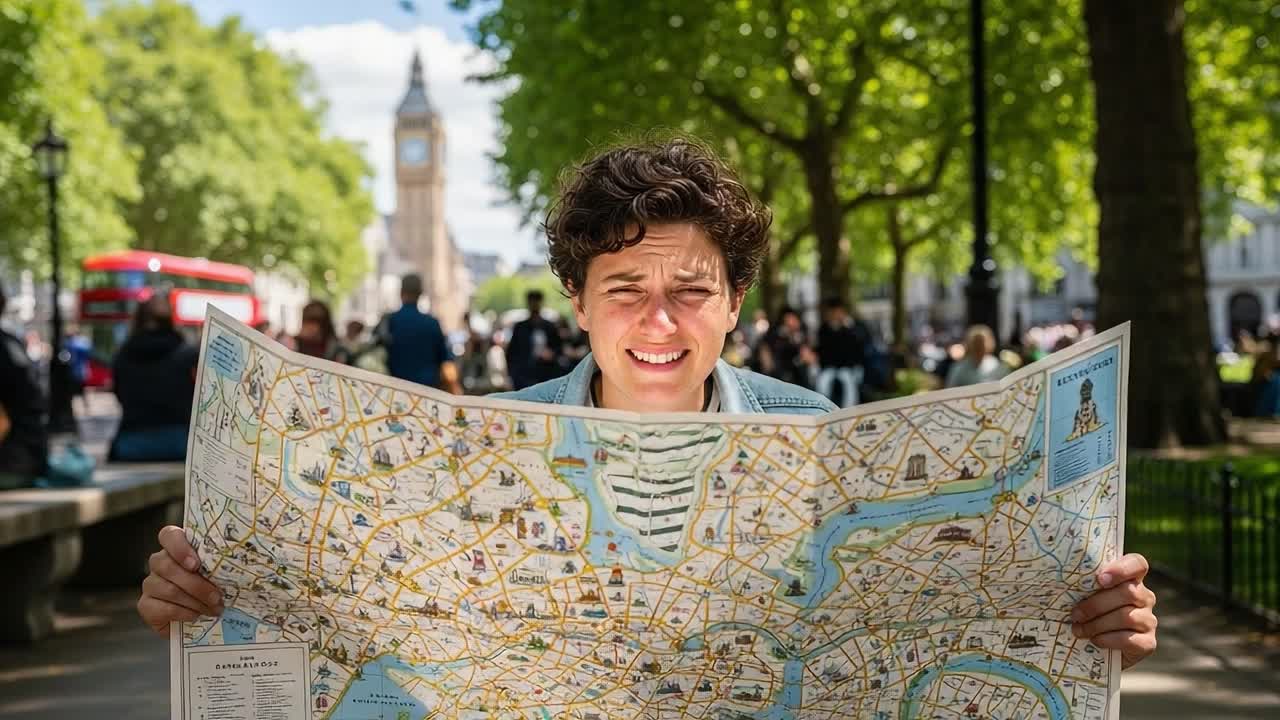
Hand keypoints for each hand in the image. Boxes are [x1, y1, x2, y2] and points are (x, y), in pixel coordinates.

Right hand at [137, 525, 223, 635]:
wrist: (204, 619)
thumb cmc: (216, 588)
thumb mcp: (222, 573)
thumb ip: (222, 563)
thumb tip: (244, 559)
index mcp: (177, 547)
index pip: (168, 535)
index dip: (179, 547)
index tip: (196, 564)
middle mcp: (160, 563)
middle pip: (167, 565)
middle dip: (196, 584)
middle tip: (217, 597)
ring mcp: (150, 584)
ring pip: (167, 588)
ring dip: (194, 601)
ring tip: (212, 609)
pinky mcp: (146, 605)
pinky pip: (160, 608)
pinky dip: (182, 613)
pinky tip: (196, 616)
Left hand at [1071, 553, 1157, 668]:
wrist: (1097, 651)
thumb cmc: (1086, 615)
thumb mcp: (1083, 597)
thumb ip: (1082, 585)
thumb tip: (1055, 576)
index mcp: (1130, 579)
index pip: (1137, 564)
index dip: (1122, 569)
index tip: (1100, 579)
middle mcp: (1144, 597)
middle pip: (1128, 592)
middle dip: (1096, 604)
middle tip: (1075, 615)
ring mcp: (1148, 620)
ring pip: (1127, 616)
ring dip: (1097, 624)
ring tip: (1078, 630)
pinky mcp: (1148, 643)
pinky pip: (1129, 639)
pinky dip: (1107, 640)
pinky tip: (1094, 640)